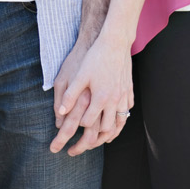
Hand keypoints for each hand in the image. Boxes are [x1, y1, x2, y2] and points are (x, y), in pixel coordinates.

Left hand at [50, 34, 133, 156]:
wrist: (115, 42)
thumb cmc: (95, 57)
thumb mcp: (79, 75)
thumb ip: (70, 95)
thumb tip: (60, 114)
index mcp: (100, 98)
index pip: (88, 122)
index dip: (77, 129)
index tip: (68, 135)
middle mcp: (114, 100)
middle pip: (106, 129)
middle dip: (94, 140)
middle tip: (83, 146)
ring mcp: (123, 96)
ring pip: (120, 123)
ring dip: (111, 134)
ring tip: (102, 140)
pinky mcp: (129, 90)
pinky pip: (127, 110)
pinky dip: (121, 119)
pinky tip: (116, 120)